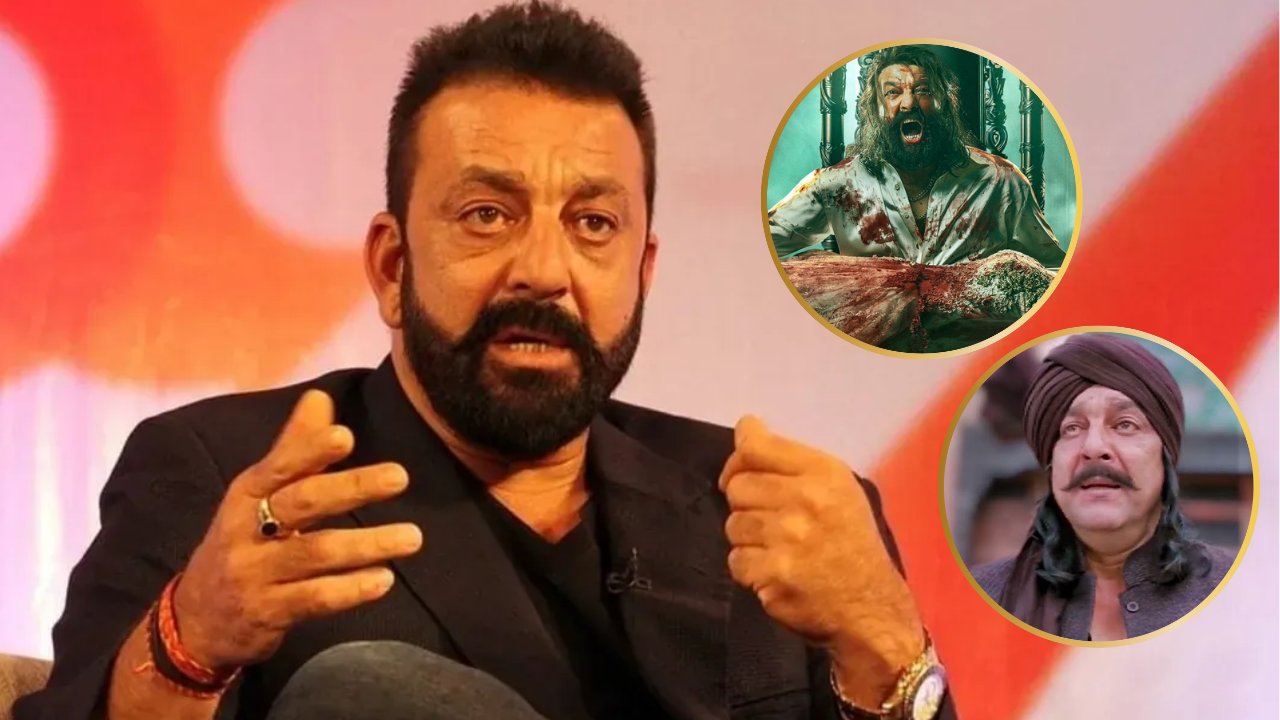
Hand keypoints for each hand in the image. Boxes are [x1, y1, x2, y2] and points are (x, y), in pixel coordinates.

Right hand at [172, 390, 422, 670]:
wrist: (198, 619)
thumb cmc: (243, 542)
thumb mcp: (258, 495)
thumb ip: (294, 449)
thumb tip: (320, 396)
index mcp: (247, 493)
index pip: (279, 466)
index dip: (310, 451)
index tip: (346, 437)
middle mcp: (246, 530)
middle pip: (302, 503)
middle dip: (352, 488)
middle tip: (400, 476)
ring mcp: (256, 573)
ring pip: (315, 553)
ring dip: (367, 544)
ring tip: (412, 537)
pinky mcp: (269, 612)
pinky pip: (315, 599)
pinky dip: (351, 590)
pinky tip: (384, 580)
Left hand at [719, 416, 924, 703]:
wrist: (871, 607)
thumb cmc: (852, 542)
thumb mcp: (838, 489)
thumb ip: (790, 460)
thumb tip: (745, 428)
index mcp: (824, 472)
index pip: (756, 447)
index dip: (737, 459)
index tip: (738, 472)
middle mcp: (805, 499)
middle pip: (736, 486)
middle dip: (745, 503)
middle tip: (768, 520)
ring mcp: (787, 538)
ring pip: (733, 524)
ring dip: (747, 538)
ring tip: (777, 548)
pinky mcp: (773, 573)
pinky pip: (736, 560)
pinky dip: (749, 569)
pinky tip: (775, 572)